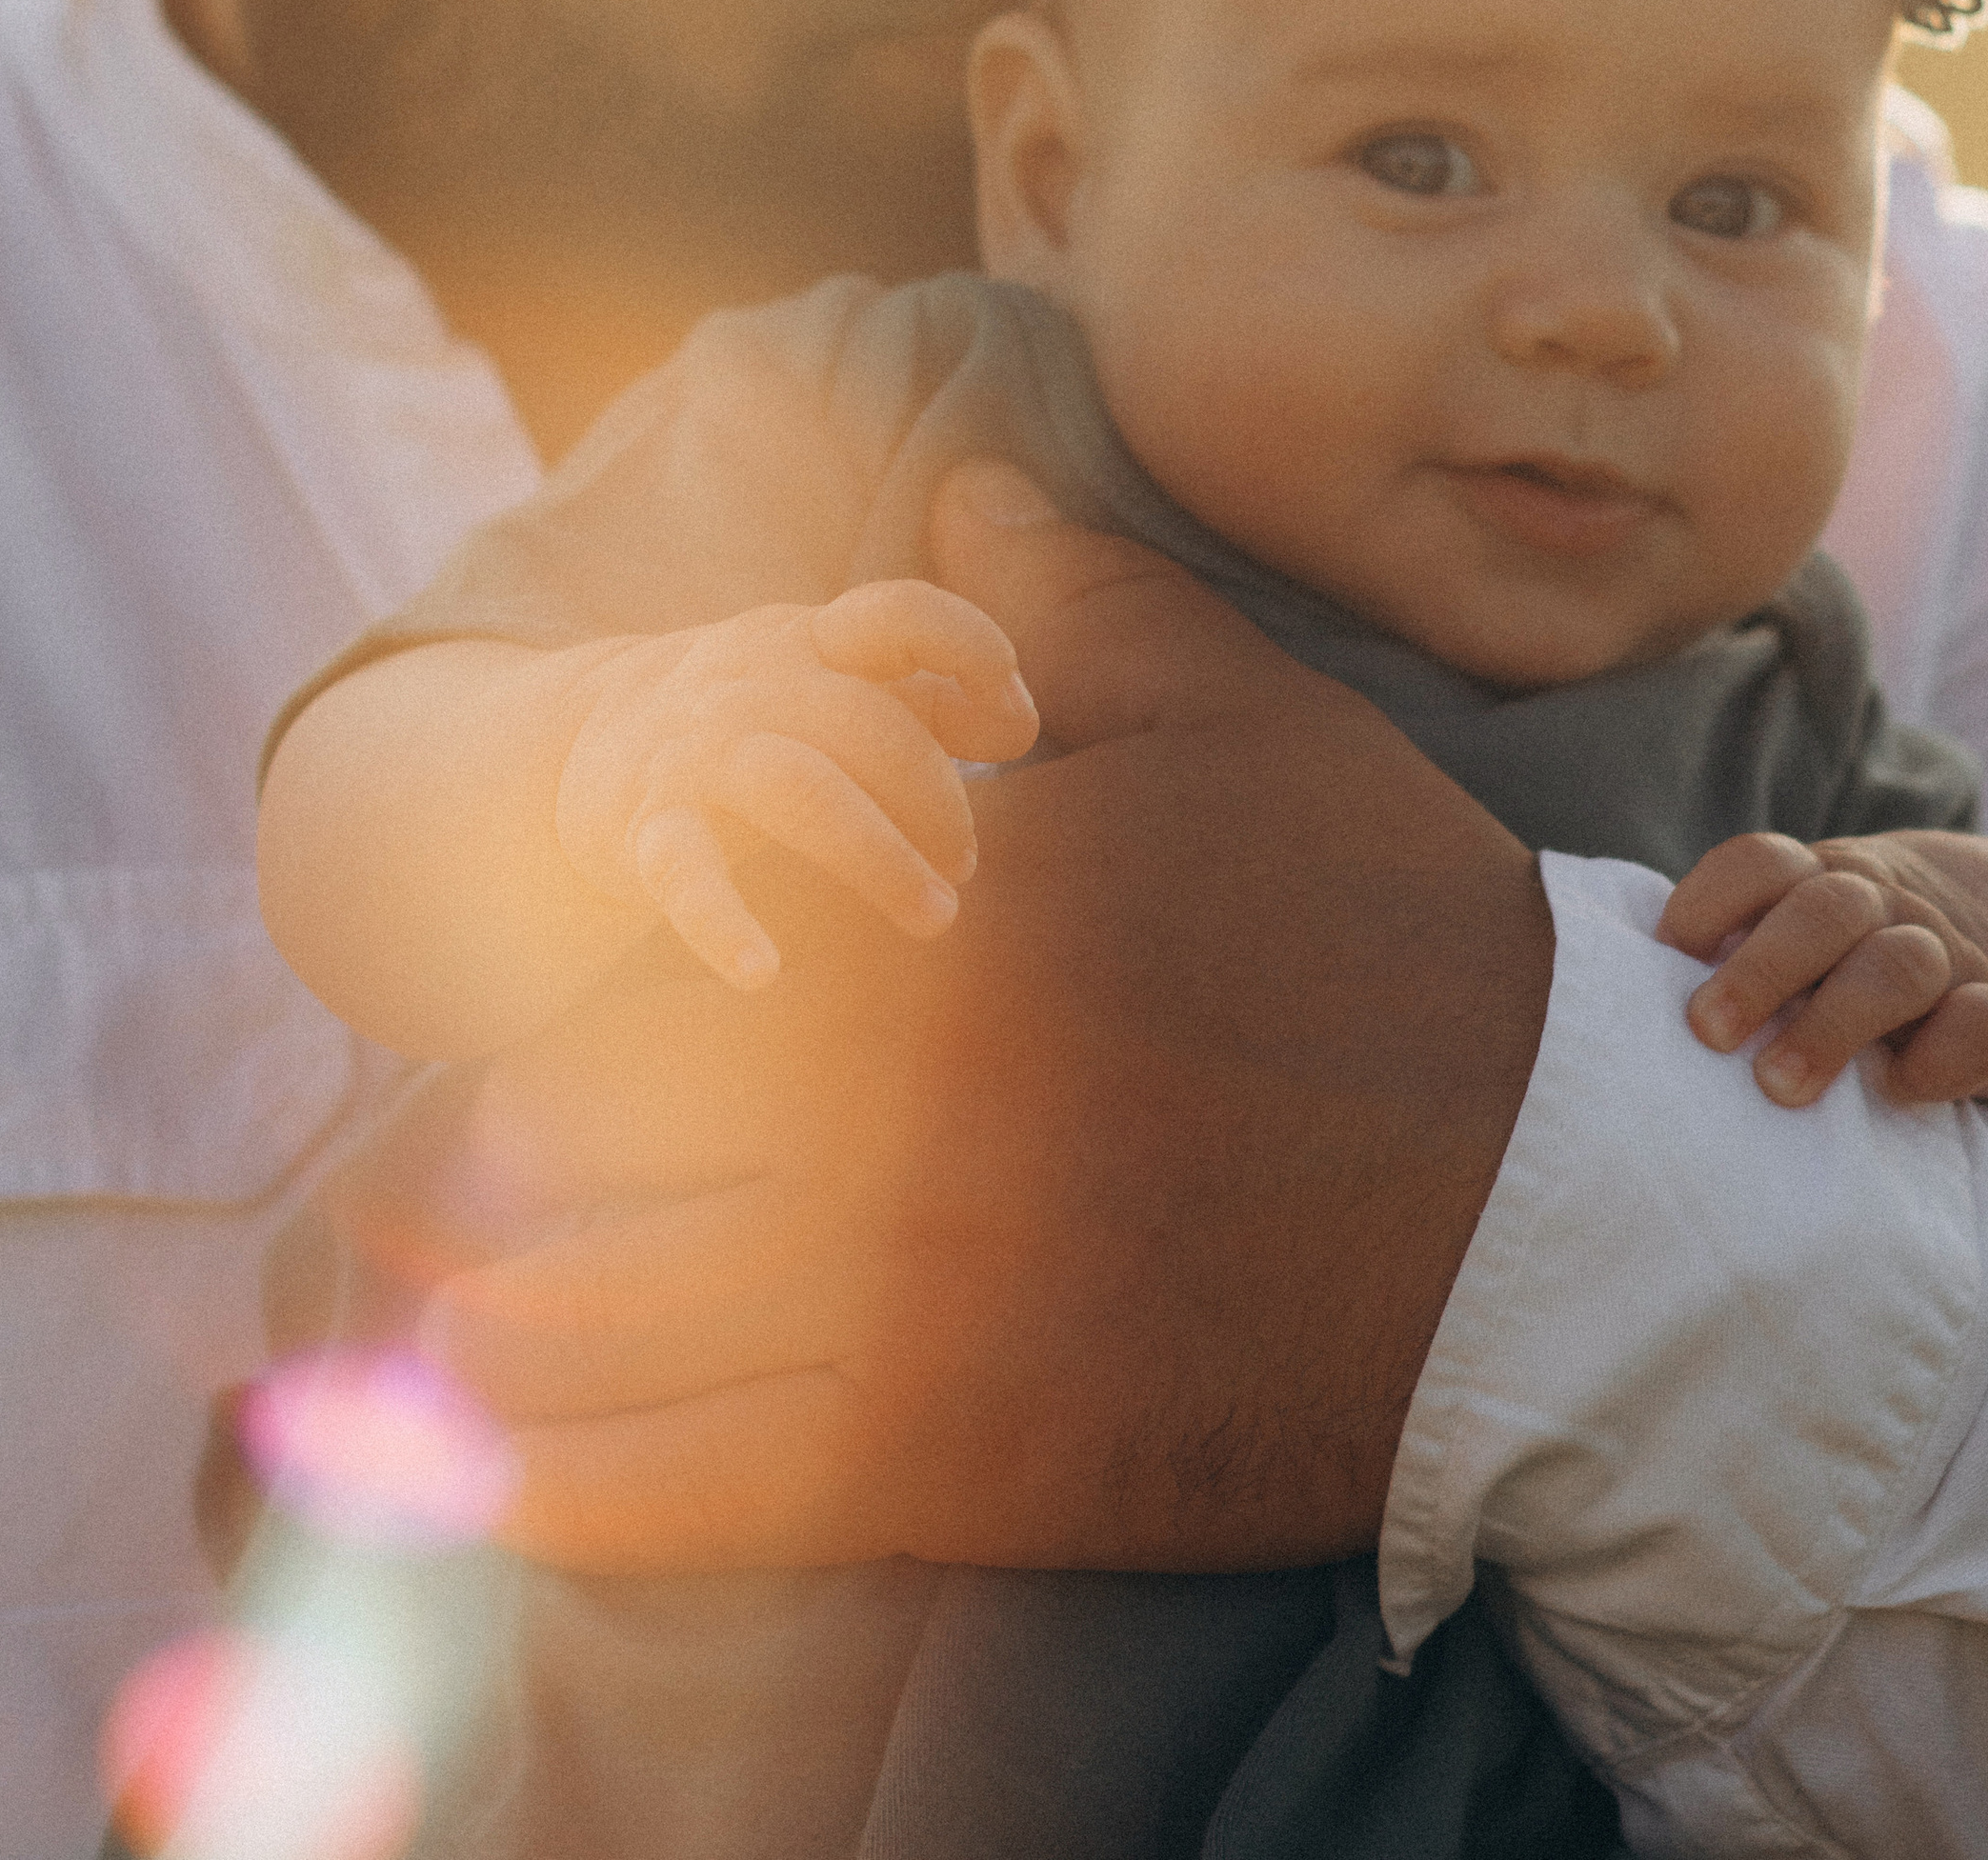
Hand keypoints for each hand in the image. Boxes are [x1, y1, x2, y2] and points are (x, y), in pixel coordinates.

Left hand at [357, 463, 1552, 1577]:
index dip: (575, 995)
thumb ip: (1060, 593)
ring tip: (444, 1332)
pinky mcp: (952, 1457)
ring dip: (498, 1331)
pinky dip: (569, 1490)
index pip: (652, 945)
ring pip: (605, 1326)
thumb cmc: (1381, 930)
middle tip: (456, 1195)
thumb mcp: (1231, 706)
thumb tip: (953, 492)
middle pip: (590, 1143)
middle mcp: (864, 1109)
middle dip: (506, 1170)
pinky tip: (494, 1488)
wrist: (1543, 1202)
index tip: (543, 1031)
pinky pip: (694, 1494)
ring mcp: (896, 1297)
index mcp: (907, 919)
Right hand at [555, 584, 1036, 988]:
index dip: (967, 648)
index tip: (1012, 714)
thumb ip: (930, 697)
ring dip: (878, 856)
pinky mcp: (644, 827)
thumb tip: (1018, 722)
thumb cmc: (752, 714)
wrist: (577, 737)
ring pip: (797, 789)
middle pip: (866, 724)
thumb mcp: (833, 682)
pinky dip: (722, 925)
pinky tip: (764, 973)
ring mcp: (696, 753)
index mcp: (813, 642)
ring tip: (935, 918)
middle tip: (965, 867)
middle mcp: (755, 684)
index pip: (896, 614)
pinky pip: (683, 872)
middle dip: (937, 800)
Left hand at [1662, 827, 1987, 1105]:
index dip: (1709, 901)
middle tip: (1706, 1034)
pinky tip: (1897, 1092)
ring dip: (1835, 1024)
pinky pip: (1980, 1023)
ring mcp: (1944, 950)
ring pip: (1901, 963)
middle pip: (1825, 910)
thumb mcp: (1794, 931)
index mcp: (1815, 876)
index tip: (1667, 956)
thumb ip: (1731, 950)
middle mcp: (1879, 902)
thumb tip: (1629, 1004)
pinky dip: (1940, 1059)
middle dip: (1760, 970)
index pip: (1761, 861)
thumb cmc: (1845, 954)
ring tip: (1778, 1088)